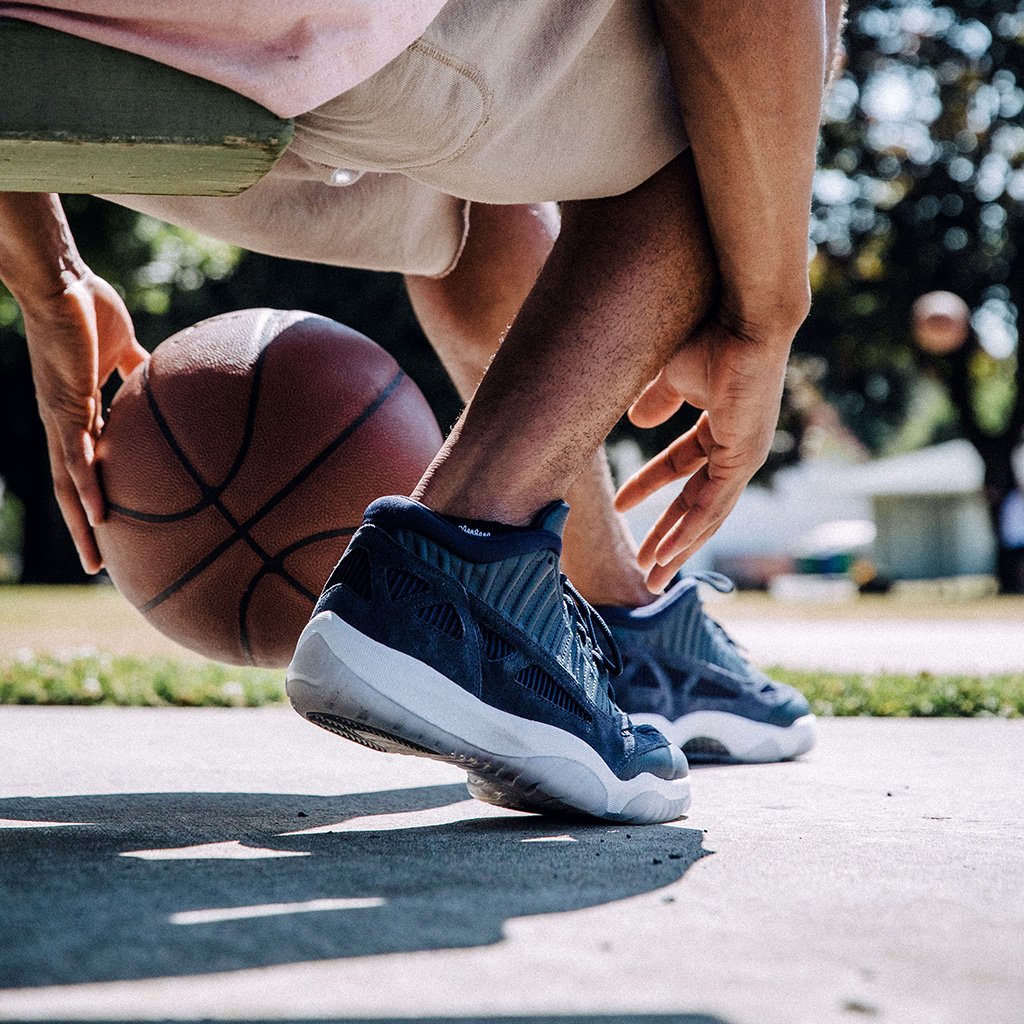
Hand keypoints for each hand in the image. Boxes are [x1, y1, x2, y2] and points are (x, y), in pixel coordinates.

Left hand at [22, 270, 146, 572]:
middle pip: (72, 487)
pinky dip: (87, 489)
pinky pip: (77, 458)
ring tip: (92, 559)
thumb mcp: (122, 345)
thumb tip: (164, 372)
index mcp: (78, 410)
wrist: (60, 282)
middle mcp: (65, 423)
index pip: (86, 464)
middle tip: (94, 562)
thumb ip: (138, 366)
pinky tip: (97, 517)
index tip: (108, 523)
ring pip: (70, 484)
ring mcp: (63, 419)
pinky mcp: (65, 407)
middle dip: (81, 527)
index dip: (95, 495)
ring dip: (79, 525)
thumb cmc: (87, 305)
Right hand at [614, 309, 795, 592]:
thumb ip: (658, 400)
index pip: (681, 468)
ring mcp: (744, 456)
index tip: (621, 506)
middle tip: (646, 566)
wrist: (740, 317)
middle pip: (697, 504)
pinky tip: (671, 554)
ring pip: (707, 515)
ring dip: (679, 547)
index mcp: (721, 429)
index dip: (649, 487)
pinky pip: (714, 505)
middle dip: (669, 536)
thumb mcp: (674, 377)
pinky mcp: (744, 458)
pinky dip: (691, 532)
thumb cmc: (711, 335)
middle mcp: (736, 448)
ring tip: (653, 575)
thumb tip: (636, 419)